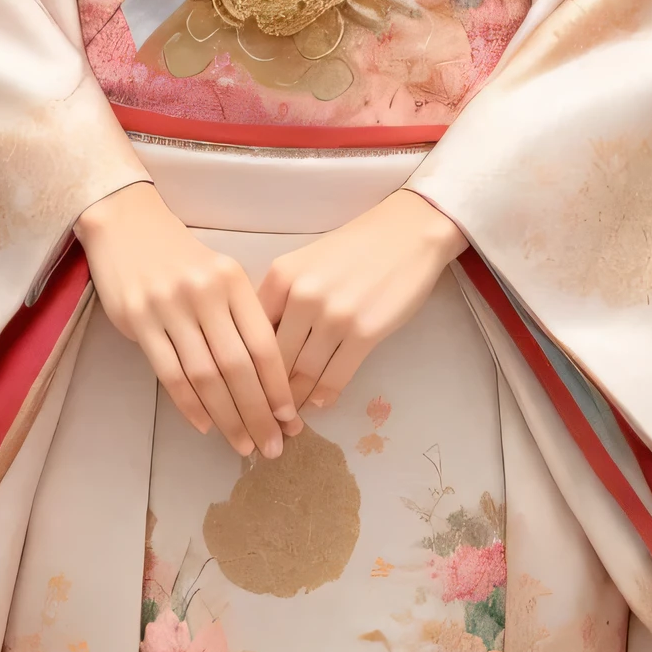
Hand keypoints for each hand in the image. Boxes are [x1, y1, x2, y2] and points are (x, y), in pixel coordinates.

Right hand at [75, 182, 299, 457]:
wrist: (127, 224)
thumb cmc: (182, 257)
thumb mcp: (219, 273)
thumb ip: (239, 317)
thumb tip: (265, 379)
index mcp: (232, 279)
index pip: (263, 342)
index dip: (278, 385)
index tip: (290, 418)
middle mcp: (204, 292)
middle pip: (237, 366)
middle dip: (258, 412)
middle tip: (273, 445)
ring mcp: (169, 306)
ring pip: (205, 375)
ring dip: (227, 416)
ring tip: (243, 444)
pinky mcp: (138, 319)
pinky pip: (170, 373)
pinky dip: (189, 405)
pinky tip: (205, 425)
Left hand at [257, 190, 464, 413]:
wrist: (407, 232)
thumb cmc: (353, 249)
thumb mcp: (304, 264)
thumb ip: (281, 301)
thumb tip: (259, 350)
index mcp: (280, 276)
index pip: (251, 333)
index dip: (246, 368)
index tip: (244, 390)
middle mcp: (302, 295)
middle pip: (274, 359)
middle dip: (267, 395)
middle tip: (264, 417)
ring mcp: (334, 314)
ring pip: (304, 372)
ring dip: (295, 401)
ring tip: (290, 419)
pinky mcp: (365, 332)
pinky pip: (336, 376)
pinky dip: (324, 395)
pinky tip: (319, 401)